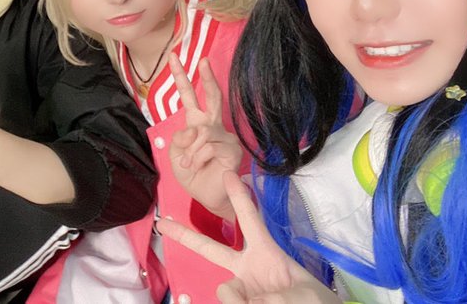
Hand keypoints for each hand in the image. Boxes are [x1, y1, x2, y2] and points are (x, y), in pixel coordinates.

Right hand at [157, 172, 339, 303]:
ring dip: (244, 300)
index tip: (228, 174)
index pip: (250, 221)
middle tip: (163, 223)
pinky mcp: (237, 302)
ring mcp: (240, 289)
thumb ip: (275, 295)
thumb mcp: (303, 294)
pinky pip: (228, 303)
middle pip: (211, 250)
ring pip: (226, 291)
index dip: (239, 199)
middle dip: (186, 236)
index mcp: (266, 254)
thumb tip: (246, 298)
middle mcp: (247, 270)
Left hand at [167, 57, 243, 219]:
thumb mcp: (175, 154)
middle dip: (206, 78)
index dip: (182, 77)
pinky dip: (197, 158)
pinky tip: (199, 167)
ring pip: (202, 132)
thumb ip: (179, 138)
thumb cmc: (193, 174)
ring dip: (189, 151)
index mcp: (196, 123)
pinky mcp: (232, 149)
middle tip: (203, 60)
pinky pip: (208, 146)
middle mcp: (212, 126)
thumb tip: (194, 130)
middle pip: (211, 96)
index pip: (189, 96)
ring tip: (188, 164)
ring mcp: (224, 136)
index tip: (174, 57)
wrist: (207, 197)